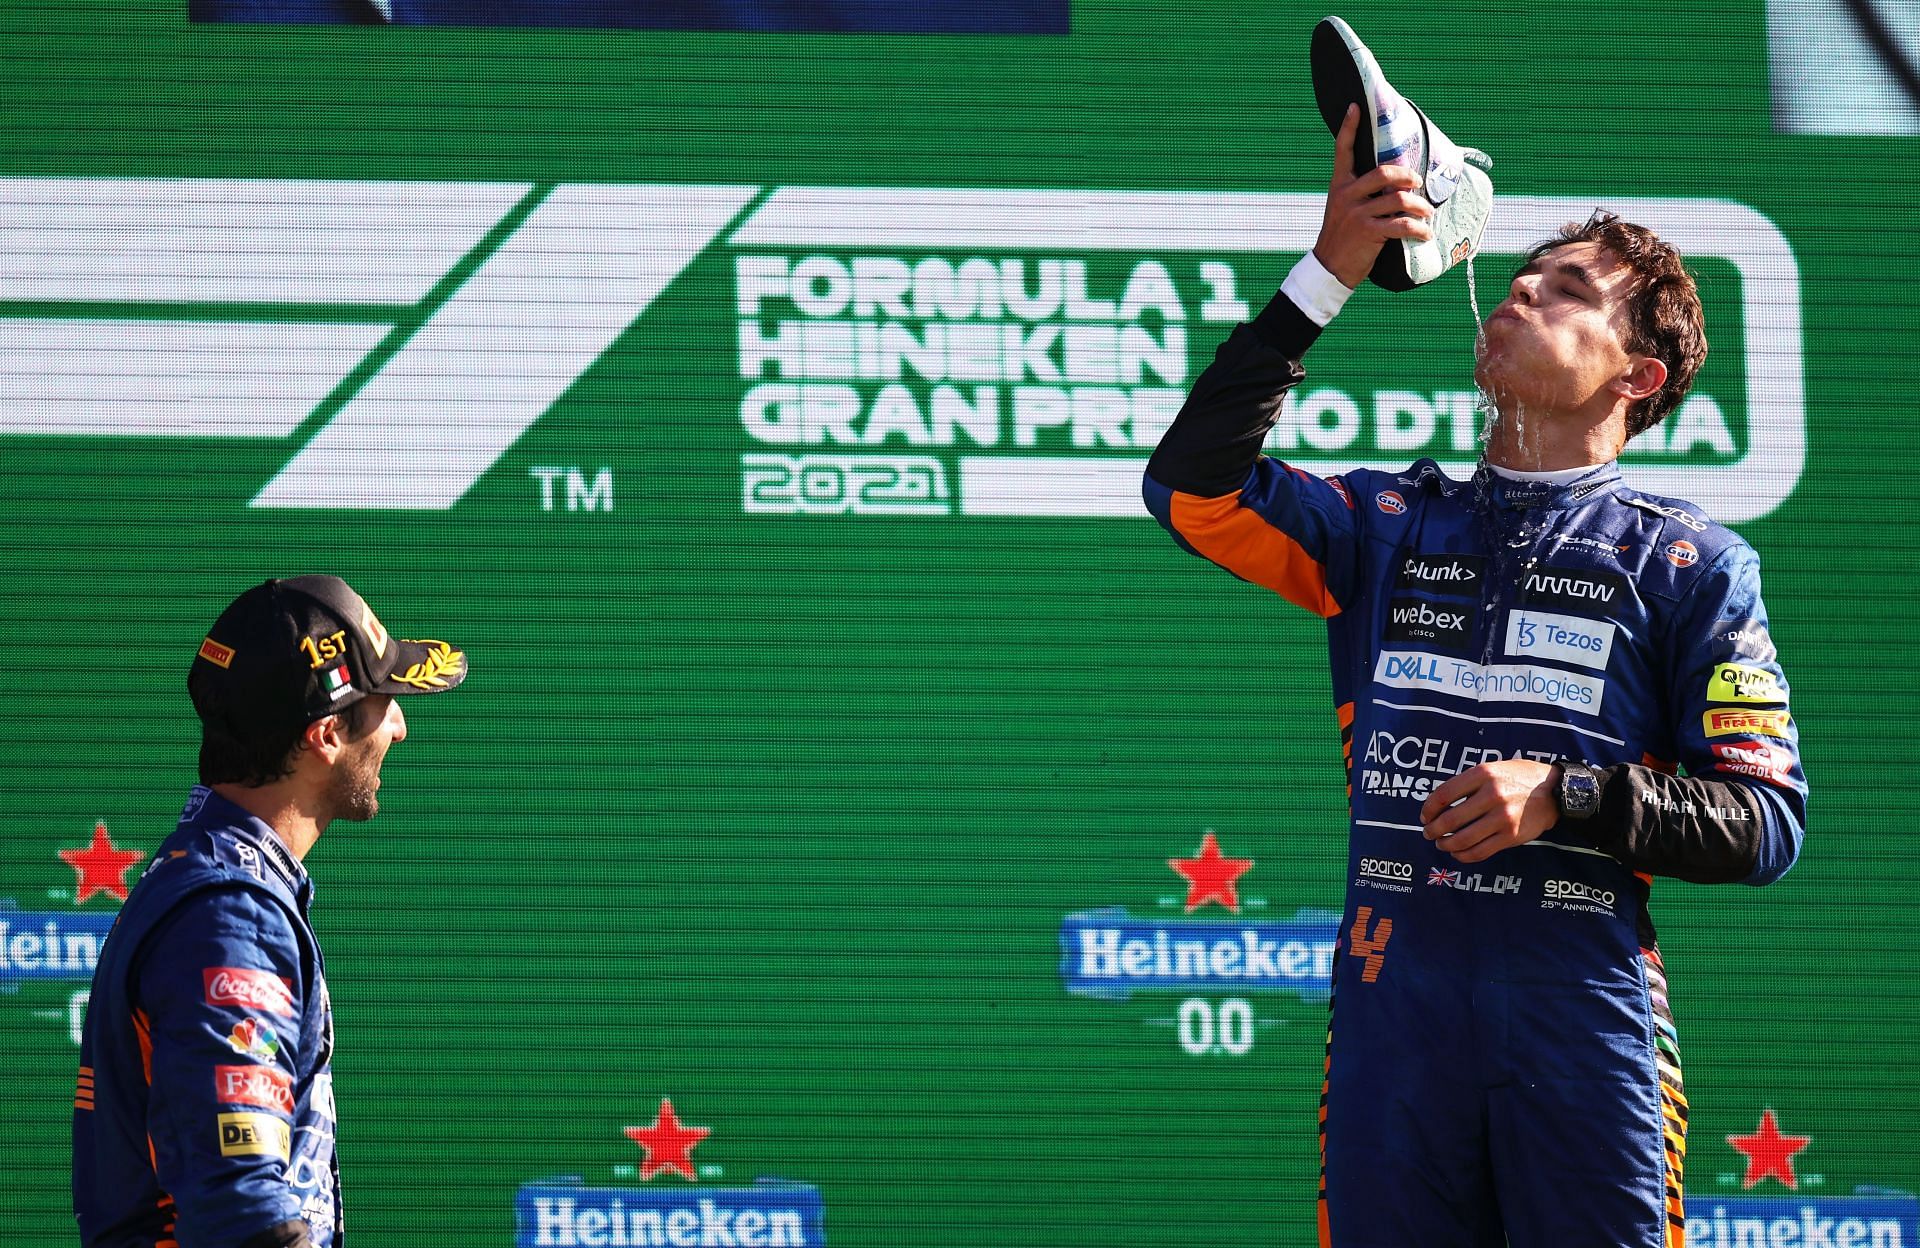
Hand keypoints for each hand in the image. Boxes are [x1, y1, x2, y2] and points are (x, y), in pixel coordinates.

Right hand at [1311, 104, 1434, 288]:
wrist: (1329, 268)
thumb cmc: (1342, 238)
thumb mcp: (1344, 210)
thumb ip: (1362, 194)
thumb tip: (1395, 184)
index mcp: (1339, 186)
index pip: (1343, 151)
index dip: (1349, 128)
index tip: (1355, 107)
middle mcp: (1346, 195)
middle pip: (1383, 173)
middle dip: (1407, 176)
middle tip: (1417, 183)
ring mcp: (1356, 214)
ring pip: (1398, 199)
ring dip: (1419, 206)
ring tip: (1427, 212)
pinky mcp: (1367, 232)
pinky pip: (1401, 225)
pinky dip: (1418, 229)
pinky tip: (1424, 233)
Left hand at [1419, 760, 1560, 862]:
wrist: (1554, 792)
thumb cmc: (1518, 778)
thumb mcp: (1492, 768)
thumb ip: (1467, 783)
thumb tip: (1438, 804)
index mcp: (1483, 774)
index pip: (1443, 795)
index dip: (1428, 808)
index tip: (1425, 816)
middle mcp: (1492, 795)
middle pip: (1449, 820)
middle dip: (1432, 830)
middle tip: (1428, 833)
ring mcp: (1502, 818)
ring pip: (1462, 840)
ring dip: (1445, 844)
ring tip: (1441, 843)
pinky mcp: (1511, 836)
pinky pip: (1480, 852)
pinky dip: (1463, 856)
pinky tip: (1457, 853)